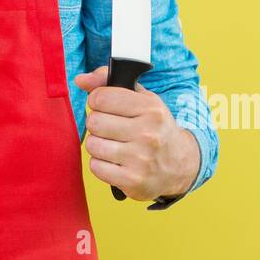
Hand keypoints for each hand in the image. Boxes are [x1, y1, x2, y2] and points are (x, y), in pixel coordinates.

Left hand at [74, 65, 199, 201]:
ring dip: (98, 145)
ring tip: (113, 144)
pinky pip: (95, 167)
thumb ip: (108, 81)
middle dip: (97, 123)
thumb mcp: (141, 98)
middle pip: (94, 122)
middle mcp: (148, 134)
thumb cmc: (154, 127)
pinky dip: (100, 164)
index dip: (97, 100)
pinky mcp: (133, 181)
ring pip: (92, 145)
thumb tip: (80, 79)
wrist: (180, 165)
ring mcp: (141, 159)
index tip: (105, 106)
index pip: (101, 98)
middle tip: (110, 128)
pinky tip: (115, 161)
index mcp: (151, 109)